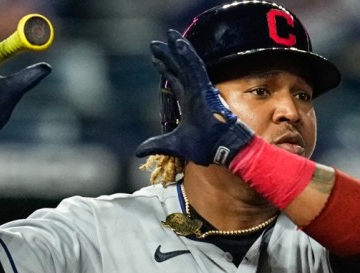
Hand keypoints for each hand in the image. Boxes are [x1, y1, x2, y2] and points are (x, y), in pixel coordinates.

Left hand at [136, 29, 253, 165]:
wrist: (221, 149)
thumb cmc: (204, 147)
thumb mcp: (173, 145)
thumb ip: (156, 144)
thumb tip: (138, 151)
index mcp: (188, 103)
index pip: (176, 81)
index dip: (166, 69)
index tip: (155, 60)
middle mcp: (194, 93)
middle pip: (179, 69)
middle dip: (167, 55)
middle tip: (155, 44)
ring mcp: (200, 89)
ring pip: (187, 64)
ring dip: (178, 49)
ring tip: (169, 35)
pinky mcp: (204, 88)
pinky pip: (195, 67)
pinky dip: (187, 55)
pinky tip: (179, 43)